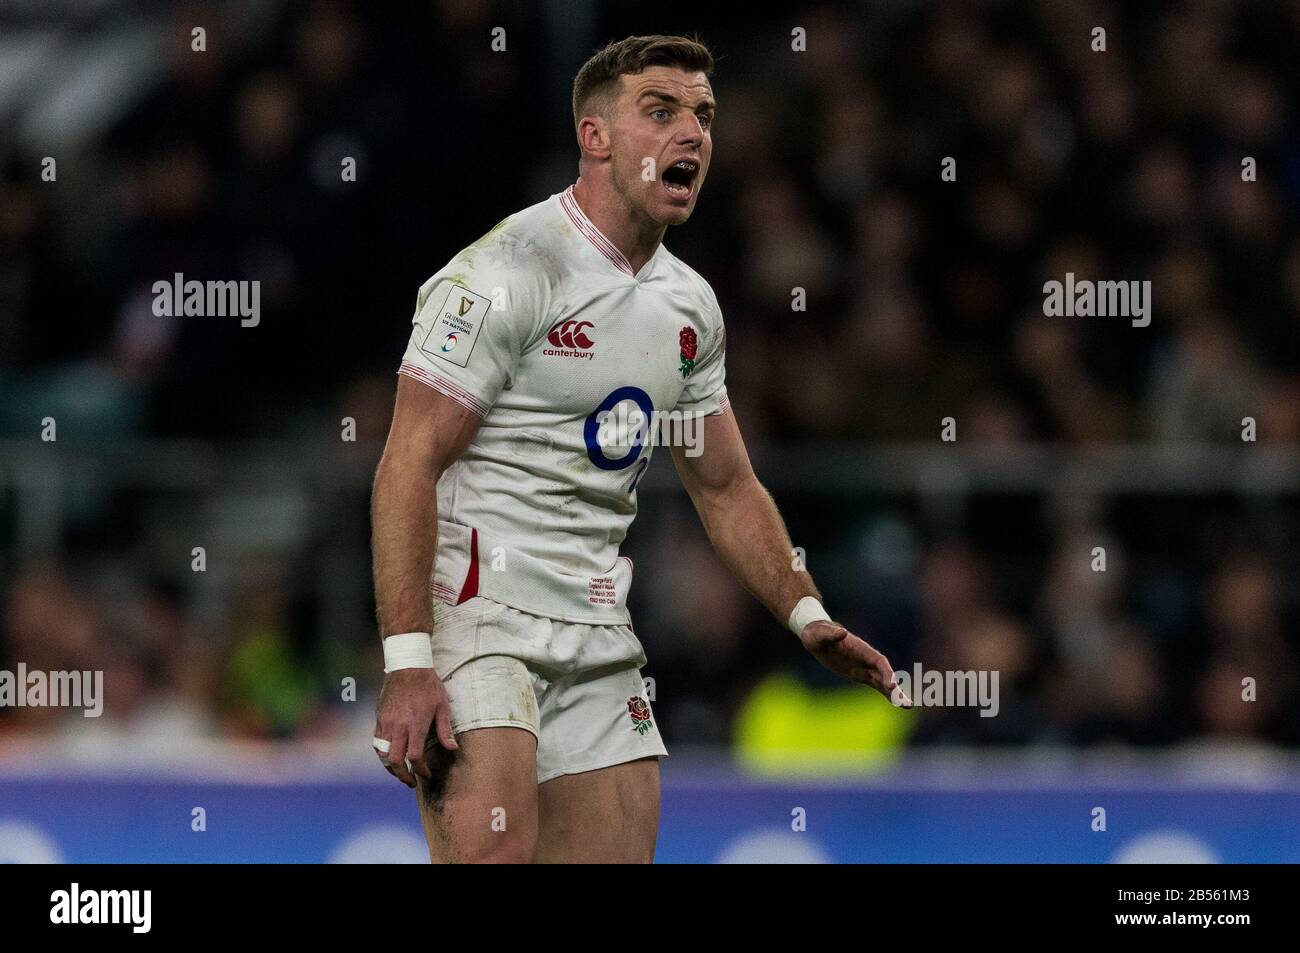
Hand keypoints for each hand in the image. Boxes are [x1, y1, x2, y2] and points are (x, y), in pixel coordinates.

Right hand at [373, 667, 458, 786]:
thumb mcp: (442, 706)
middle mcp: (398, 727)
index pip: (415, 757)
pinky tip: (392, 756)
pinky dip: (383, 754)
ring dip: (390, 768)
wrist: (407, 666)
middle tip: (411, 782)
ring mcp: (386, 723)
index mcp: (415, 725)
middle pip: (395, 761)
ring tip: (400, 772)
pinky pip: (377, 743)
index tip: (427, 774)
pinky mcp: (379, 718)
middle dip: (403, 776)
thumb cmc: (428, 685)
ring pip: (383, 754)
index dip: (421, 770)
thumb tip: (453, 749)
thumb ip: (445, 730)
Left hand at [798, 620, 912, 706]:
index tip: (891, 684)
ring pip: (883, 681)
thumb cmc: (818, 633)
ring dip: (895, 693)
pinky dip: (886, 693)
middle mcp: (866, 658)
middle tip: (905, 703)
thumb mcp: (821, 633)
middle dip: (895, 688)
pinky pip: (876, 684)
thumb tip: (842, 632)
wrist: (816, 635)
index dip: (886, 672)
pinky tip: (896, 703)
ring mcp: (864, 667)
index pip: (878, 661)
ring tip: (907, 706)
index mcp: (861, 648)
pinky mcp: (859, 674)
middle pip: (885, 673)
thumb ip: (831, 634)